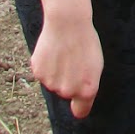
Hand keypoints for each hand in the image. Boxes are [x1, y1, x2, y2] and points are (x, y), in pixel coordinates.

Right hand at [31, 0, 101, 118]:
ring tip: (63, 54)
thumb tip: (79, 96)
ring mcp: (51, 83)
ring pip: (53, 83)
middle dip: (68, 81)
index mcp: (87, 91)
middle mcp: (68, 91)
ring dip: (56, 72)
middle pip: (65, 93)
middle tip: (73, 61)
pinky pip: (42, 73)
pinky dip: (46, 65)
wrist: (68, 23)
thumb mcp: (96, 66)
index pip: (80, 111)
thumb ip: (87, 85)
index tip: (78, 101)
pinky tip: (52, 51)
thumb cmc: (85, 42)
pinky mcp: (38, 73)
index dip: (79, 105)